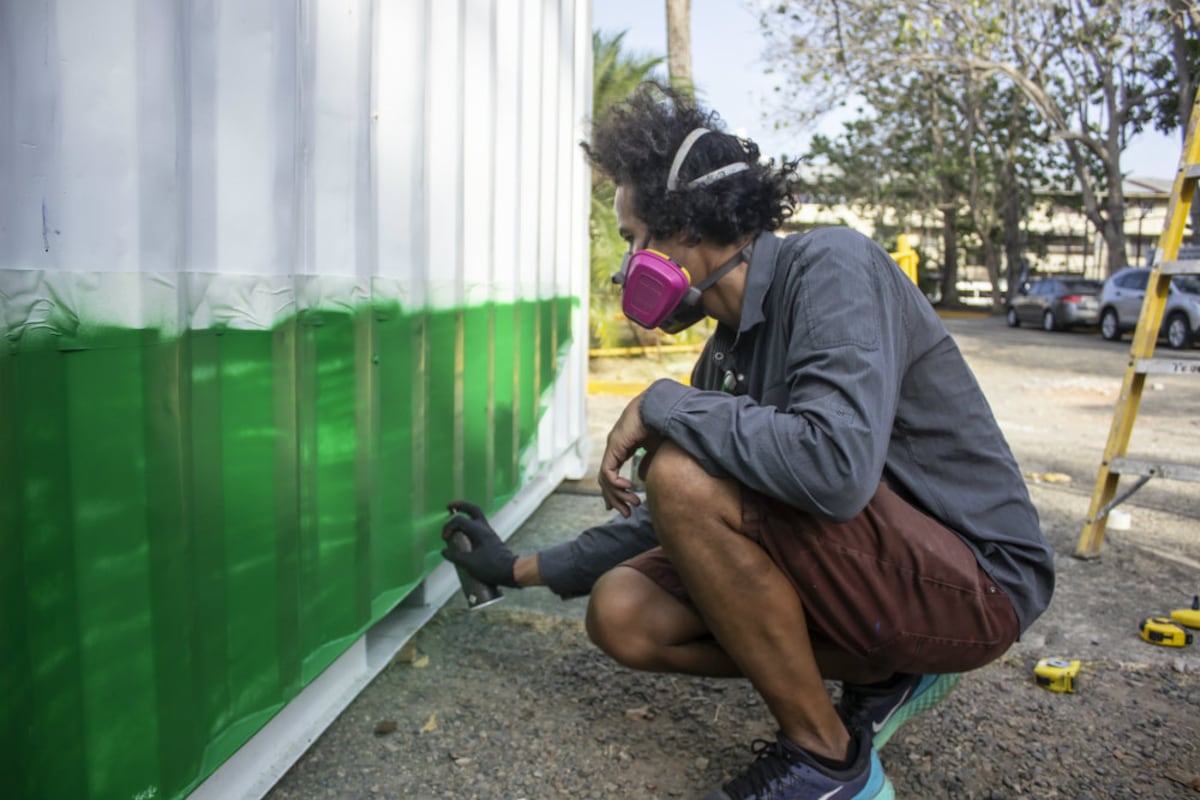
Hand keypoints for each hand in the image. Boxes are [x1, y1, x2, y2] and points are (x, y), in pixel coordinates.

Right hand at [440, 501, 518, 586]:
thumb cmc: (491, 567)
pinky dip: (469, 523)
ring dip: (465, 513)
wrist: (510, 571)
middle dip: (460, 505)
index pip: (459, 520)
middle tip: (449, 506)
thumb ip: (455, 556)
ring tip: (455, 516)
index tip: (445, 538)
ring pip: (476, 515)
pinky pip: (478, 524)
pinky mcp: (490, 538)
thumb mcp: (469, 563)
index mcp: (478, 531)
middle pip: (472, 509)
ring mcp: (488, 532)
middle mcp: (484, 528)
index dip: (449, 527)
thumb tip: (444, 551)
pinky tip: (463, 532)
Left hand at [598, 393, 658, 516]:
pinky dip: (616, 484)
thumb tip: (640, 478)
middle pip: (605, 481)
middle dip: (615, 499)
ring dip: (617, 495)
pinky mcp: (614, 447)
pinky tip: (629, 488)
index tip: (623, 505)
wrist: (661, 407)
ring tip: (632, 504)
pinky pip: (608, 472)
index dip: (615, 491)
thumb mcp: (656, 449)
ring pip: (605, 480)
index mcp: (621, 447)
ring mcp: (612, 447)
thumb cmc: (661, 424)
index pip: (610, 473)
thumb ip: (648, 463)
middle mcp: (614, 448)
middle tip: (625, 513)